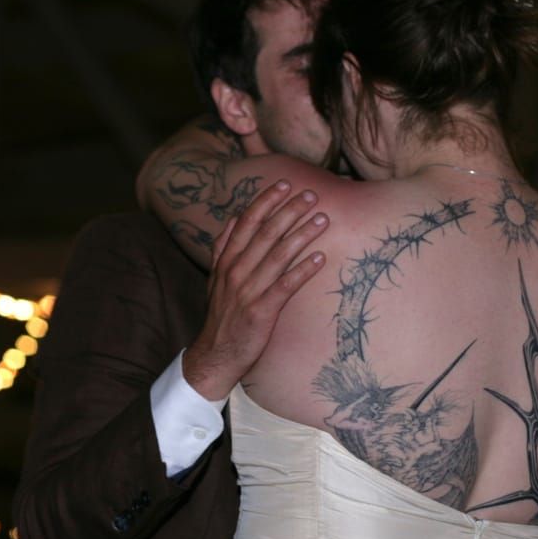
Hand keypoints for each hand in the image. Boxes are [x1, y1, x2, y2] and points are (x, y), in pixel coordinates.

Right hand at [181, 181, 328, 399]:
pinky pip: (285, 286)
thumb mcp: (214, 279)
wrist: (215, 354)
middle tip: (311, 195)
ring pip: (278, 255)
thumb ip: (222, 248)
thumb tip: (231, 219)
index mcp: (226, 261)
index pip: (246, 222)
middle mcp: (236, 271)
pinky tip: (320, 258)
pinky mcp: (261, 311)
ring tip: (322, 219)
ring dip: (302, 235)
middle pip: (265, 233)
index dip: (266, 201)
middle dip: (289, 211)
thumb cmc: (222, 315)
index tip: (285, 184)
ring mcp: (248, 291)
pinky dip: (303, 270)